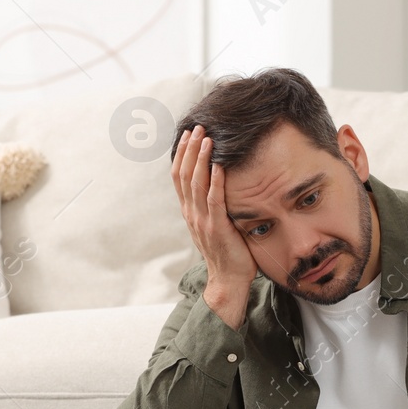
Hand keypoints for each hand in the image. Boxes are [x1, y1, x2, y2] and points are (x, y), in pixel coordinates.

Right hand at [172, 125, 256, 328]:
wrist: (228, 280)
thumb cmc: (227, 252)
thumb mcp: (216, 225)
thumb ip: (215, 206)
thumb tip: (223, 184)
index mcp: (189, 211)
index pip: (179, 177)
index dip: (183, 154)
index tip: (189, 135)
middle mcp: (191, 213)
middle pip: (184, 174)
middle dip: (190, 149)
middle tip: (197, 128)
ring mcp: (202, 220)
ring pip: (196, 183)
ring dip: (201, 159)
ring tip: (206, 138)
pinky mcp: (216, 227)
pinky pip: (213, 199)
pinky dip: (215, 180)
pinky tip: (219, 164)